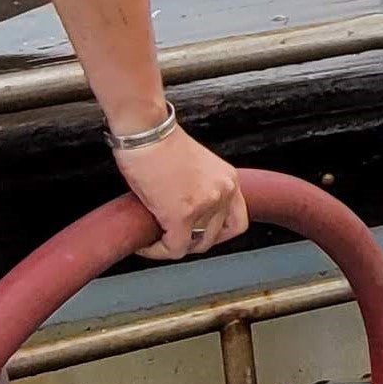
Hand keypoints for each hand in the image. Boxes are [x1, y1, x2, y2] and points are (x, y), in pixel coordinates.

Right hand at [114, 126, 249, 259]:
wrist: (146, 132)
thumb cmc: (160, 142)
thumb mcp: (196, 167)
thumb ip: (201, 188)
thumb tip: (186, 210)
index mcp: (228, 179)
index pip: (237, 221)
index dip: (216, 234)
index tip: (197, 235)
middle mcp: (223, 192)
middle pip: (215, 236)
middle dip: (192, 242)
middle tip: (171, 239)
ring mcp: (205, 205)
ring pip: (194, 246)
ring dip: (172, 247)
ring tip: (155, 240)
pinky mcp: (181, 215)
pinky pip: (173, 248)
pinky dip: (157, 251)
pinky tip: (144, 245)